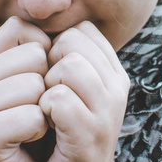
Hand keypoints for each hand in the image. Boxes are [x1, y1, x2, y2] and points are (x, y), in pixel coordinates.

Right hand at [0, 17, 50, 161]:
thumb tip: (72, 23)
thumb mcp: (46, 78)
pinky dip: (42, 131)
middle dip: (50, 82)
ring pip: (35, 84)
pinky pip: (33, 116)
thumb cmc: (49, 122)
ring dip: (48, 108)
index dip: (45, 49)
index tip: (44, 77)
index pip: (19, 26)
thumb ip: (47, 48)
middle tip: (41, 107)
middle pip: (34, 53)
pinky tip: (31, 139)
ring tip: (37, 124)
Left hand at [40, 21, 129, 161]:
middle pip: (72, 41)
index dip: (57, 46)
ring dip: (47, 87)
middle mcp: (118, 87)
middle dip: (50, 63)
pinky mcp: (93, 133)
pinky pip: (59, 98)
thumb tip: (43, 27)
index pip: (82, 30)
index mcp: (114, 71)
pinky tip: (47, 126)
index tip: (55, 74)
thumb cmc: (60, 128)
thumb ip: (67, 56)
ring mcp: (109, 110)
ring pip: (69, 65)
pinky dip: (43, 111)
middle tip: (49, 94)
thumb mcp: (71, 86)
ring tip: (49, 109)